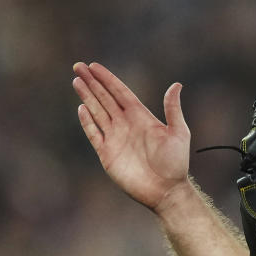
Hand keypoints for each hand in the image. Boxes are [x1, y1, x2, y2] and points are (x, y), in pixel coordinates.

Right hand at [73, 62, 189, 210]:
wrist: (166, 190)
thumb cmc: (176, 163)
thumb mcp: (178, 133)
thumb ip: (173, 109)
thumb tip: (177, 84)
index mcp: (141, 116)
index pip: (120, 92)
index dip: (108, 79)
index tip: (94, 66)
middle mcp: (126, 124)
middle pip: (105, 98)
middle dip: (92, 82)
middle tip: (78, 66)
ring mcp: (115, 138)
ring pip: (97, 111)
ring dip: (87, 97)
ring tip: (76, 80)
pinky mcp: (107, 153)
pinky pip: (94, 134)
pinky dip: (87, 121)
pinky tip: (81, 108)